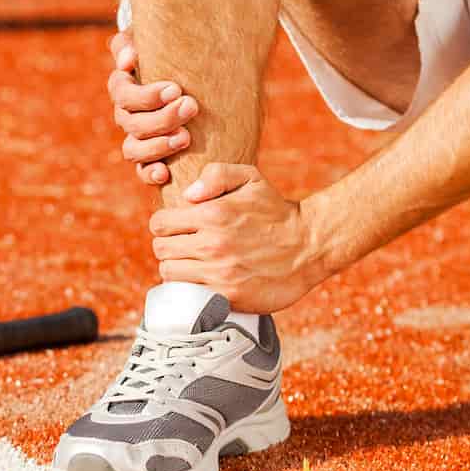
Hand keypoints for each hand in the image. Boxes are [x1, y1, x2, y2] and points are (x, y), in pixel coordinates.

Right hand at [107, 30, 197, 185]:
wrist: (188, 70)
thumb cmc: (168, 51)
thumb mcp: (150, 37)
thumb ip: (132, 41)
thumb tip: (128, 59)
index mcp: (123, 87)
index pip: (122, 93)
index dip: (146, 95)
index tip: (176, 89)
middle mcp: (125, 115)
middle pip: (132, 123)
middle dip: (162, 117)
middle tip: (191, 107)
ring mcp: (136, 138)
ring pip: (133, 150)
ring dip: (158, 145)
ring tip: (185, 138)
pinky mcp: (149, 158)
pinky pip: (142, 171)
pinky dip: (150, 174)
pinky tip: (166, 173)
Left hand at [149, 163, 326, 312]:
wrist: (310, 246)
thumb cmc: (277, 211)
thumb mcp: (251, 179)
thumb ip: (216, 175)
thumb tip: (188, 195)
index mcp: (212, 215)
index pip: (159, 223)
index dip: (164, 224)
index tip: (177, 227)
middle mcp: (212, 244)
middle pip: (160, 250)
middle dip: (168, 245)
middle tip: (184, 245)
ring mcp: (219, 273)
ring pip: (169, 273)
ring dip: (176, 268)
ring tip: (192, 263)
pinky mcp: (228, 295)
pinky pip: (189, 294)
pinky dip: (190, 288)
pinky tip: (201, 281)